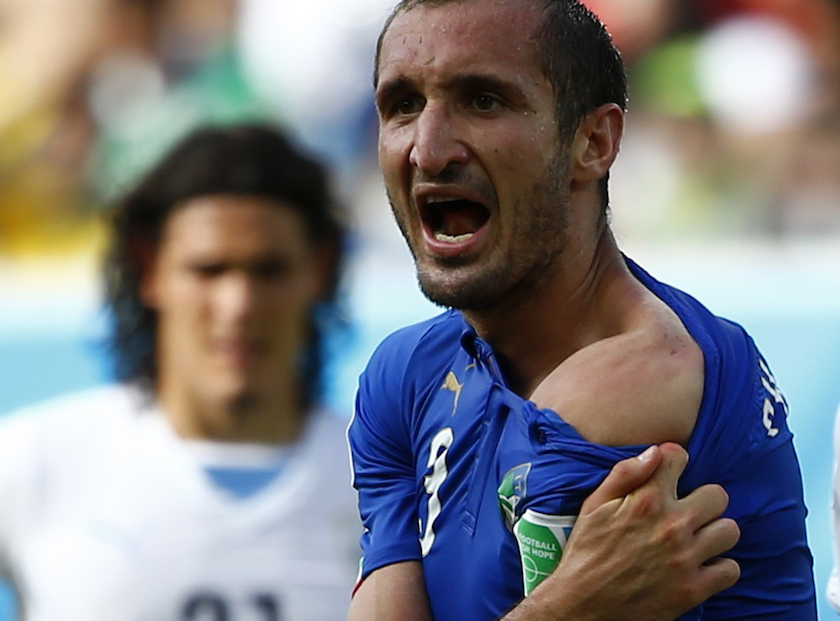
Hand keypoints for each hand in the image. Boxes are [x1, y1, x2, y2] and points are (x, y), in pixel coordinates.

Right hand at [504, 443, 740, 619]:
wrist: (583, 604)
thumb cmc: (586, 552)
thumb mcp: (594, 505)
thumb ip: (625, 474)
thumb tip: (655, 452)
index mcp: (646, 500)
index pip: (678, 458)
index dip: (675, 460)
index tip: (670, 471)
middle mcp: (671, 525)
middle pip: (717, 495)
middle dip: (703, 499)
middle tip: (688, 511)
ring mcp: (685, 558)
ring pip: (730, 530)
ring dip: (715, 532)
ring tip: (698, 538)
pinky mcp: (693, 589)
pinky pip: (731, 569)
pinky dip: (719, 567)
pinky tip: (701, 564)